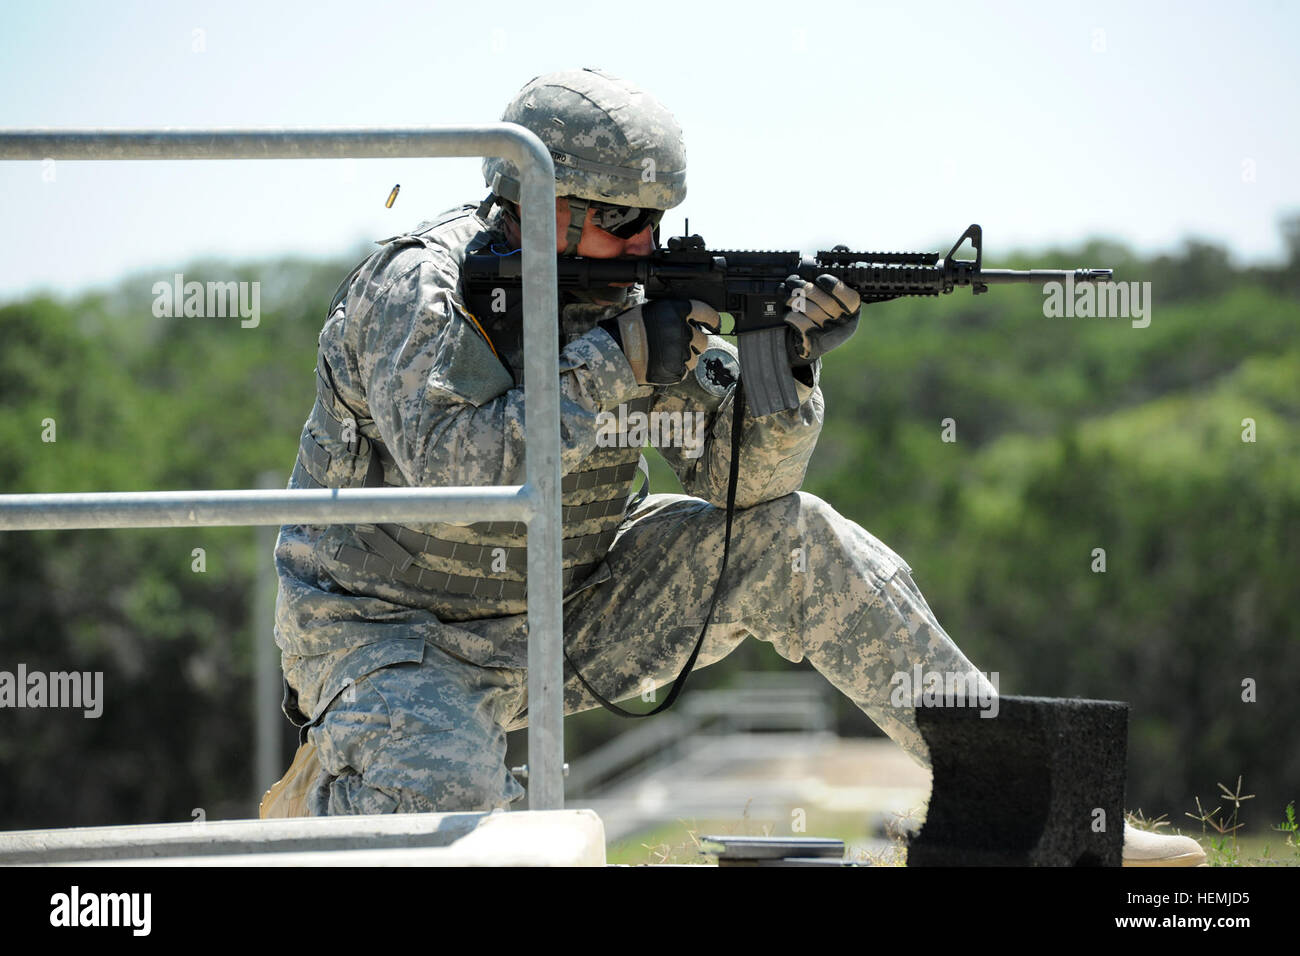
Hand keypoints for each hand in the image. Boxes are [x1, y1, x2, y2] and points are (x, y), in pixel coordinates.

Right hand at [600, 299, 720, 384]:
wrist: (614, 355)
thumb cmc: (625, 331)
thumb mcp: (647, 311)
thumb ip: (668, 314)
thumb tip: (682, 318)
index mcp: (675, 311)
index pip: (705, 312)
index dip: (713, 319)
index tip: (715, 323)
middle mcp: (682, 331)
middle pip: (703, 340)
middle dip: (695, 343)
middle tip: (680, 344)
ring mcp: (681, 352)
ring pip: (695, 358)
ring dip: (685, 358)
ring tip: (665, 356)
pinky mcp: (676, 371)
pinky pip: (683, 371)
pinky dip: (675, 370)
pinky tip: (661, 365)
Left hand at [782, 274, 861, 365]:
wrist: (811, 345)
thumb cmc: (821, 319)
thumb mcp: (831, 307)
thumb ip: (827, 293)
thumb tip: (808, 275)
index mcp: (851, 312)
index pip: (850, 298)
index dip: (835, 287)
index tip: (821, 278)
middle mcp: (844, 325)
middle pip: (827, 302)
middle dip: (806, 288)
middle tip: (793, 280)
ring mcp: (830, 336)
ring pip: (812, 311)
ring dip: (795, 299)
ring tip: (786, 294)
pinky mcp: (814, 343)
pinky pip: (801, 323)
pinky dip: (791, 315)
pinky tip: (788, 312)